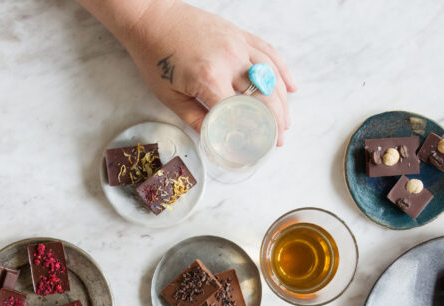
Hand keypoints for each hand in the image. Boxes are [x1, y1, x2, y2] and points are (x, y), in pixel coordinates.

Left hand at [121, 0, 295, 144]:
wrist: (152, 18)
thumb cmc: (155, 58)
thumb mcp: (170, 97)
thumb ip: (195, 118)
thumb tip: (215, 138)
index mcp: (209, 79)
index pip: (240, 113)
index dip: (252, 133)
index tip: (259, 149)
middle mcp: (230, 60)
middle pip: (263, 96)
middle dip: (275, 122)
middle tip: (278, 140)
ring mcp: (238, 44)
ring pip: (271, 75)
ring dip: (283, 100)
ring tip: (286, 120)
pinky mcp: (239, 34)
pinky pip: (268, 52)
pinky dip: (282, 70)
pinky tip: (291, 86)